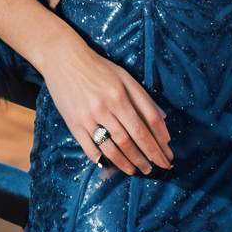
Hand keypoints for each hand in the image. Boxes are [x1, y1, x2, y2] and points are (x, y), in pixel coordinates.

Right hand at [41, 36, 173, 175]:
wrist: (64, 60)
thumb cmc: (98, 67)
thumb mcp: (124, 76)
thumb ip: (143, 98)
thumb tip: (162, 119)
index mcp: (121, 94)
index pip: (147, 122)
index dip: (159, 141)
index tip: (167, 153)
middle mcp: (106, 107)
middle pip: (132, 139)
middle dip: (149, 156)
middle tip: (159, 168)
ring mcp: (89, 117)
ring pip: (113, 148)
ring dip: (128, 163)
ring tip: (137, 171)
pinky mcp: (74, 124)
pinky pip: (90, 148)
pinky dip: (102, 159)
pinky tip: (110, 165)